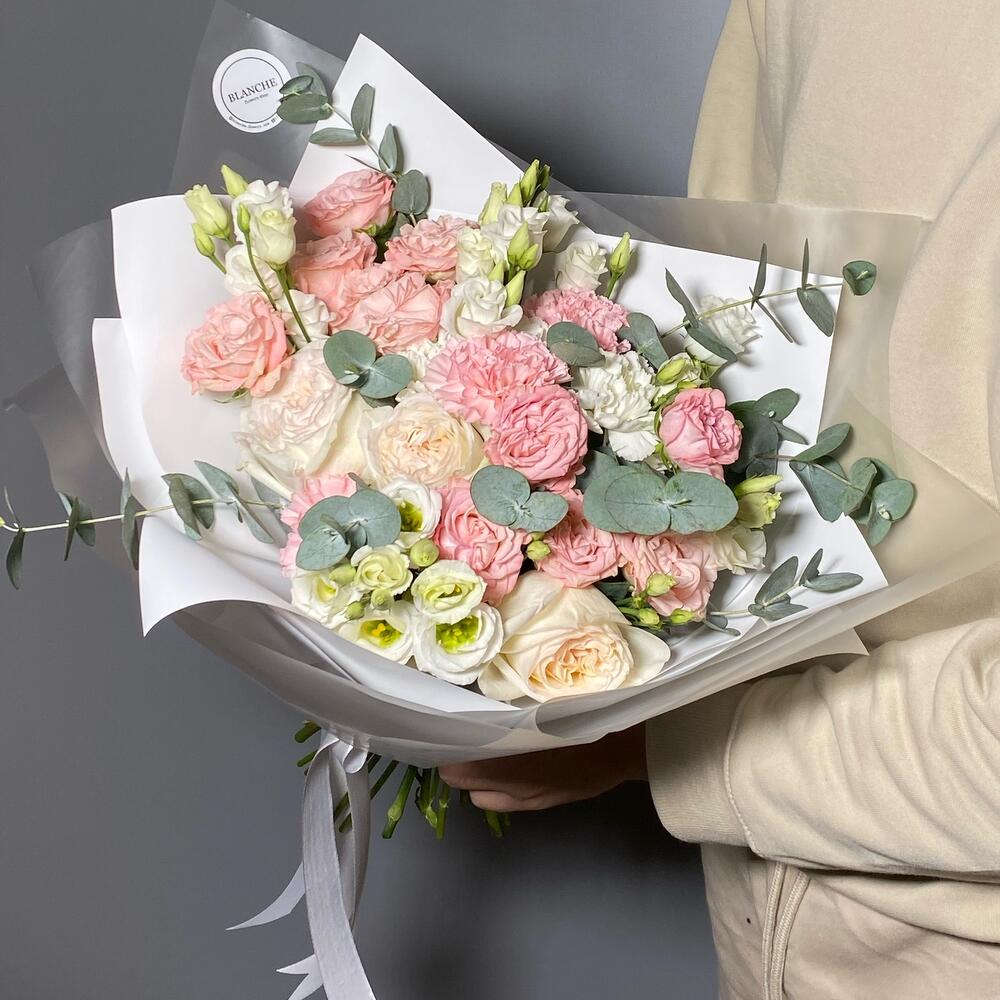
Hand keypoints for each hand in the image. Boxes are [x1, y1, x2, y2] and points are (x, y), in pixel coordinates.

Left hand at [439, 724, 646, 812]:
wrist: (624, 748)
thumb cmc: (582, 717)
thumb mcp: (542, 705)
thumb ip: (507, 712)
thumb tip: (476, 709)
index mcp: (506, 756)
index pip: (454, 762)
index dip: (445, 743)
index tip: (444, 726)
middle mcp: (508, 784)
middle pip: (458, 780)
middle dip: (457, 758)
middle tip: (463, 734)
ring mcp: (523, 799)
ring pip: (478, 794)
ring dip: (476, 775)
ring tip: (485, 750)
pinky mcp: (538, 804)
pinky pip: (500, 802)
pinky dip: (494, 788)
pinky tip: (507, 768)